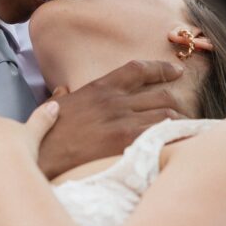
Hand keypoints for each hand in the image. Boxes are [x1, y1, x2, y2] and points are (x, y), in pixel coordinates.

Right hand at [38, 60, 187, 178]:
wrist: (41, 157)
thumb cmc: (43, 135)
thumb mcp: (50, 107)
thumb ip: (62, 97)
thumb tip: (62, 91)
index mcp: (98, 88)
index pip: (138, 69)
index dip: (161, 69)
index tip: (175, 71)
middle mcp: (115, 101)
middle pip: (160, 94)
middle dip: (175, 101)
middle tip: (184, 109)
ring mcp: (123, 122)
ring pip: (167, 114)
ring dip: (178, 122)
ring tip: (184, 129)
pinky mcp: (128, 143)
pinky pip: (164, 135)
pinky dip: (176, 137)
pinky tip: (180, 142)